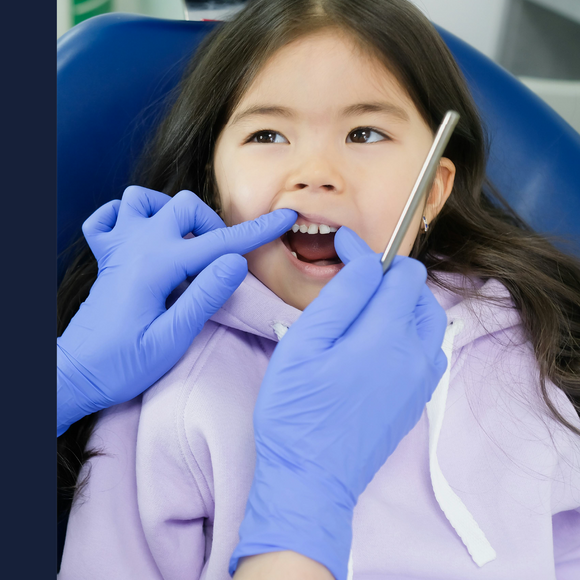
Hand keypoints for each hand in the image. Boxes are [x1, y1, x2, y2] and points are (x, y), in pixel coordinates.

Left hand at [56, 188, 296, 435]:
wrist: (76, 374)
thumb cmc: (122, 366)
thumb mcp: (171, 340)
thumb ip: (204, 297)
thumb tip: (235, 261)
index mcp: (156, 266)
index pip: (217, 243)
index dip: (256, 231)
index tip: (286, 217)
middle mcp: (135, 247)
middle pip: (183, 206)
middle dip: (211, 225)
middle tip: (219, 262)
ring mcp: (116, 249)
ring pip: (141, 199)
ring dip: (168, 212)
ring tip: (182, 244)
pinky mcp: (104, 259)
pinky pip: (107, 218)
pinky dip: (124, 217)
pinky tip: (140, 238)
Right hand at [230, 227, 447, 579]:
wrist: (311, 477)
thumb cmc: (296, 412)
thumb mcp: (303, 345)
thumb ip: (340, 298)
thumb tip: (364, 263)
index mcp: (388, 335)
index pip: (394, 271)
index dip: (365, 251)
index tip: (340, 245)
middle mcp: (416, 354)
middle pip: (419, 292)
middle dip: (387, 276)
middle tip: (347, 279)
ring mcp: (421, 380)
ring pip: (427, 320)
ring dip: (400, 304)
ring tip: (360, 307)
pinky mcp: (416, 399)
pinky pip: (424, 349)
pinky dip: (405, 333)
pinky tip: (371, 342)